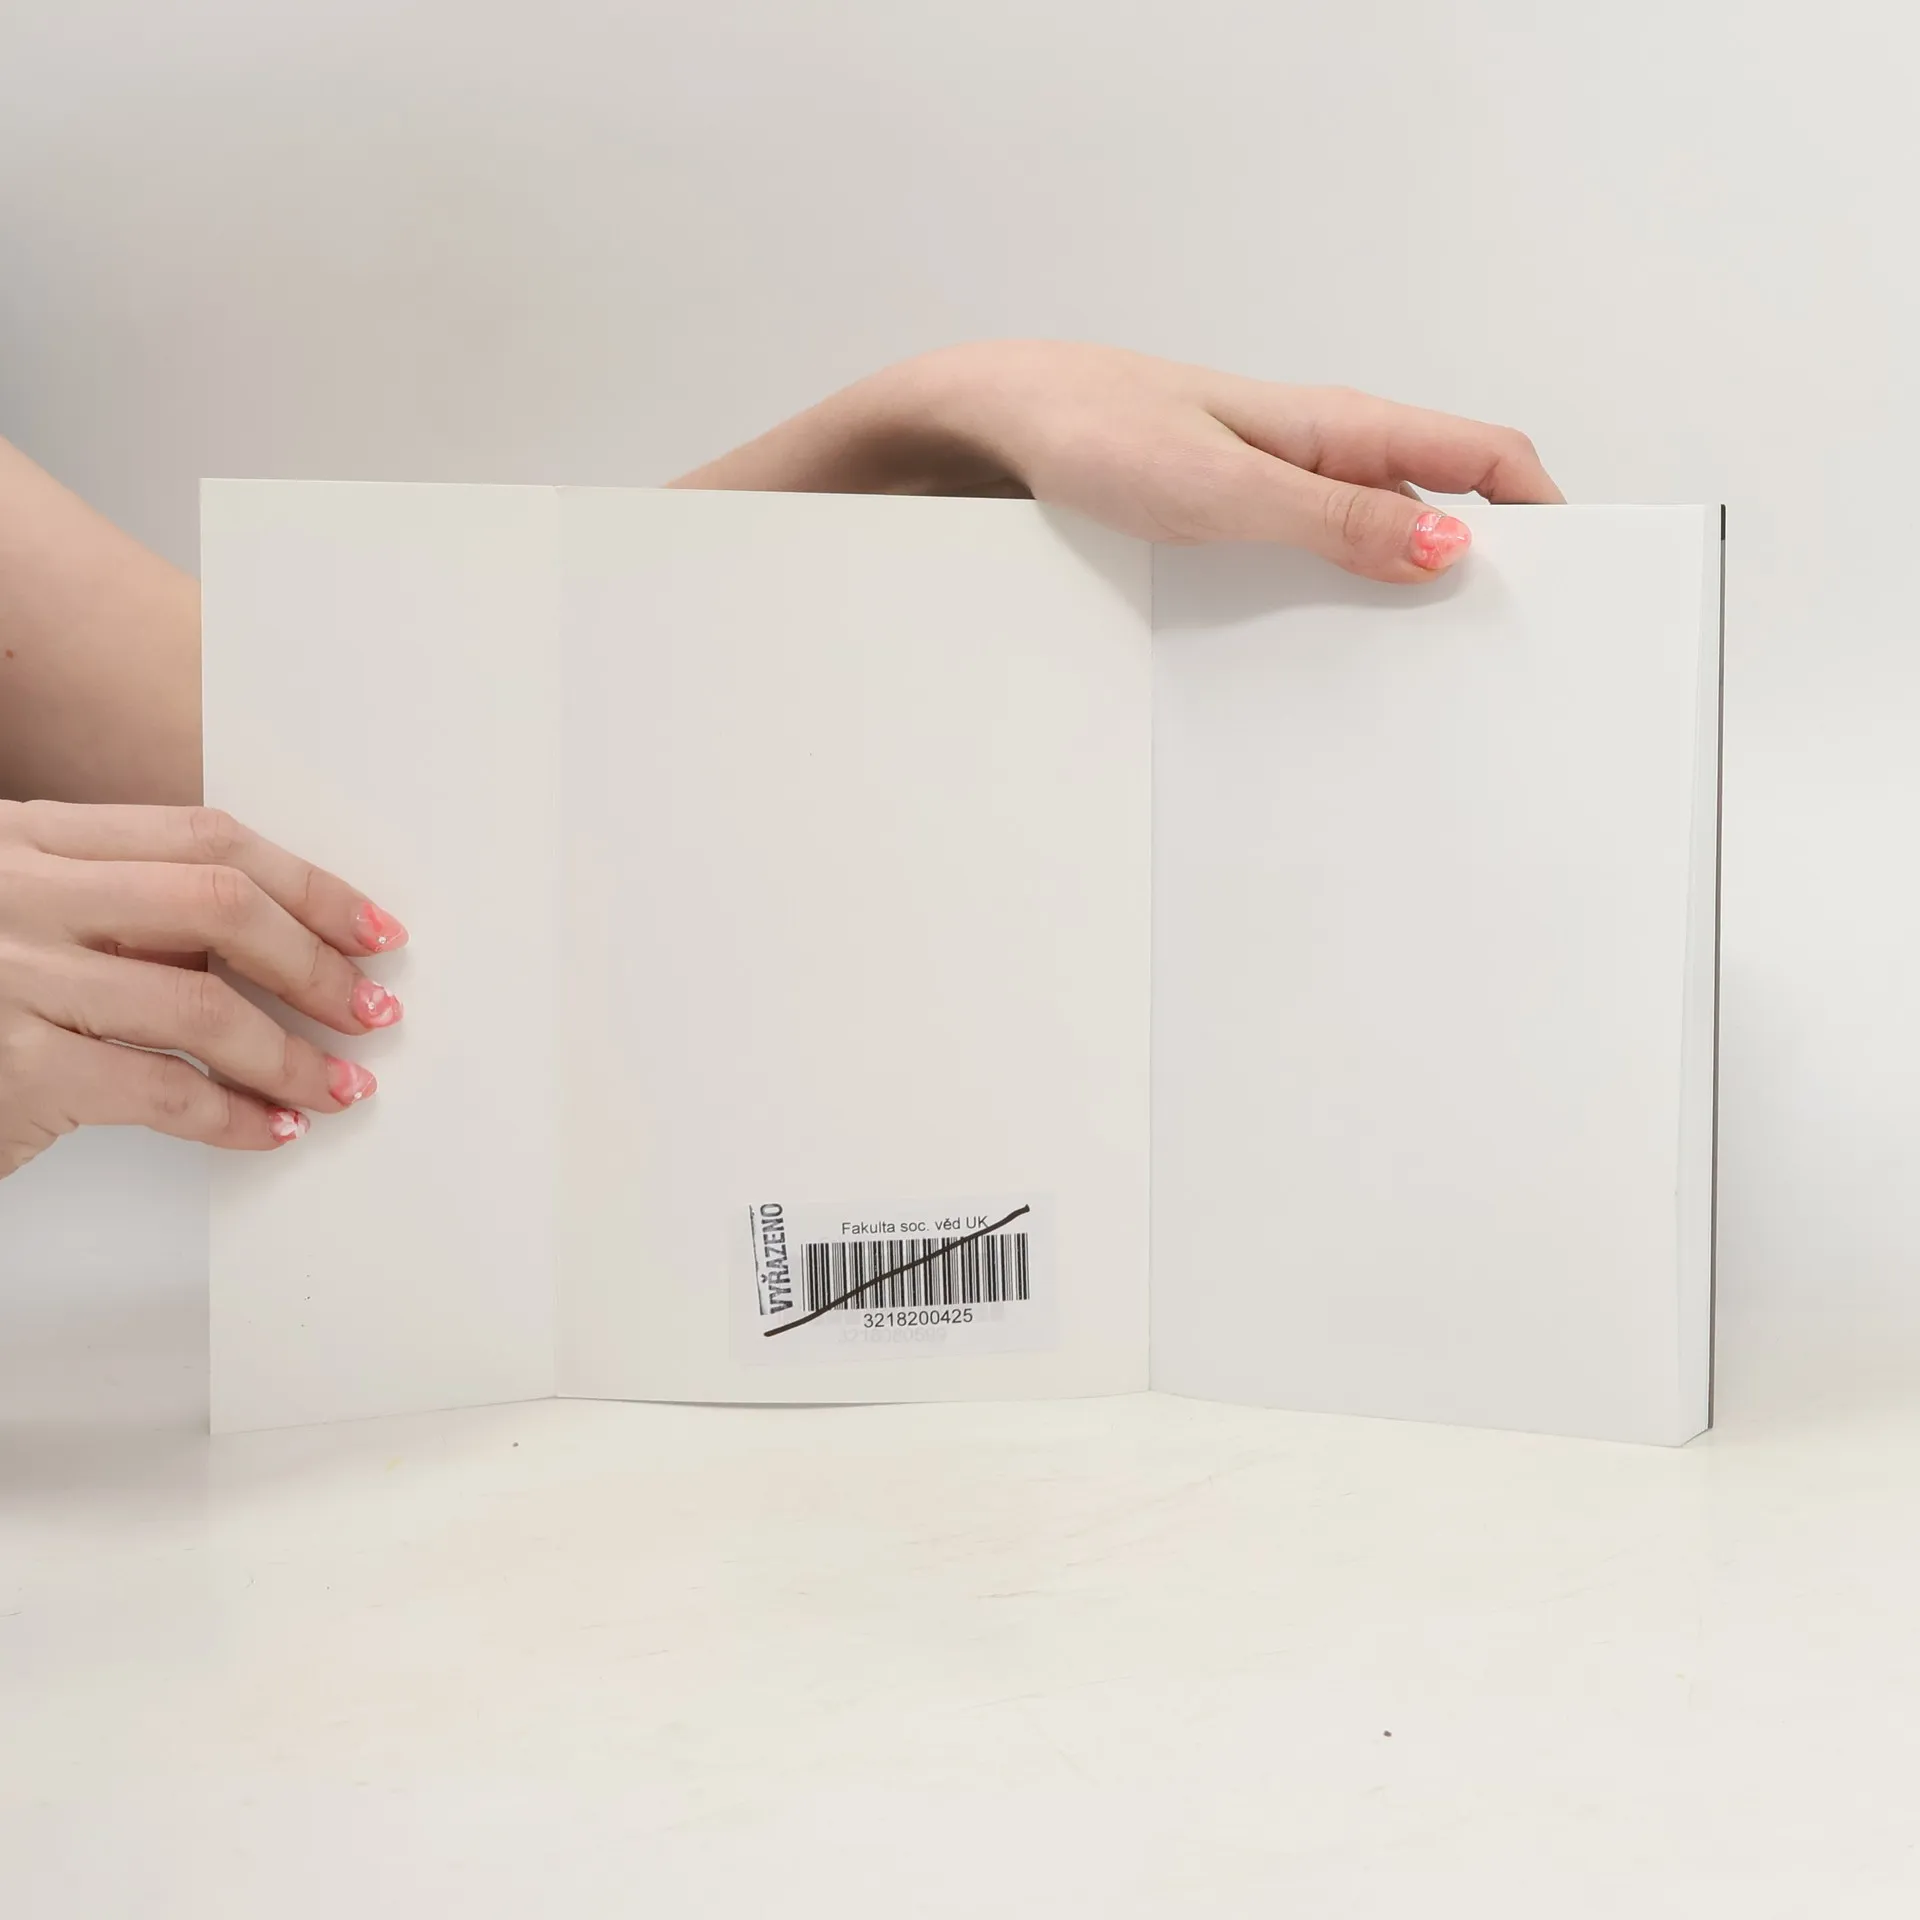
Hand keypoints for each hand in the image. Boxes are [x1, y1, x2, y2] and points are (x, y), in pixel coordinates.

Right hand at [0, 801, 406, 1178]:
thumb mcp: (24, 913)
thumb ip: (122, 912)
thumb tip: (277, 948)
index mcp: (30, 838)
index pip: (205, 838)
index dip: (306, 884)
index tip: (372, 928)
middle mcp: (18, 894)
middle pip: (218, 906)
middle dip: (314, 964)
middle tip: (372, 1009)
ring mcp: (8, 979)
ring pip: (200, 1007)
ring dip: (291, 1056)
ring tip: (338, 1085)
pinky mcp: (12, 1072)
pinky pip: (159, 1093)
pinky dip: (232, 1117)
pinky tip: (268, 1129)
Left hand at [674, 341, 1562, 583]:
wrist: (993, 425)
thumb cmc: (1095, 434)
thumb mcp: (1224, 492)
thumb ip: (1336, 522)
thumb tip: (1448, 552)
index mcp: (1342, 428)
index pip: (1488, 459)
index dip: (1548, 516)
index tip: (1579, 588)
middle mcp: (1319, 453)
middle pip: (1440, 508)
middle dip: (1482, 576)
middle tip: (1499, 662)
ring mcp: (1274, 488)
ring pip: (1373, 543)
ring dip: (1402, 601)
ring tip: (1418, 684)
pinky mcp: (1228, 521)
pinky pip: (1308, 562)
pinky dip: (1334, 605)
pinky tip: (1318, 661)